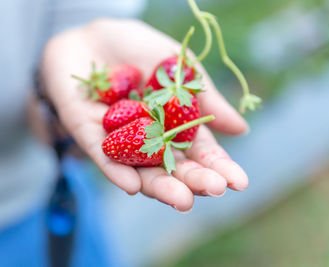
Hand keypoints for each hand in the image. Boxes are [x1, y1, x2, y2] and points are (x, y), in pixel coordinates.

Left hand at [41, 18, 248, 211]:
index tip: (239, 182)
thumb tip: (241, 129)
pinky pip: (101, 156)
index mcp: (172, 124)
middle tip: (214, 190)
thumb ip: (204, 97)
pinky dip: (116, 170)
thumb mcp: (178, 67)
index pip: (198, 151)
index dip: (218, 166)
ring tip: (182, 200)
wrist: (92, 34)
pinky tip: (132, 186)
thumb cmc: (139, 48)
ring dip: (159, 186)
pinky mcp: (88, 133)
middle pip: (172, 166)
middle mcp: (147, 138)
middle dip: (193, 180)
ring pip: (140, 170)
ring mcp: (118, 140)